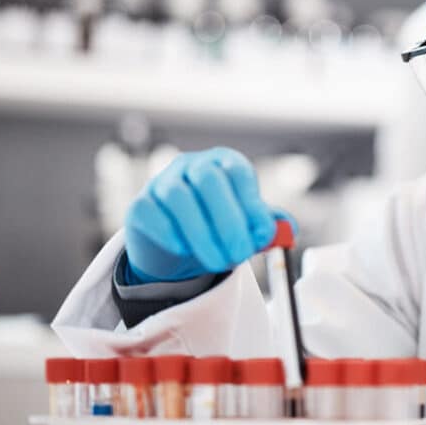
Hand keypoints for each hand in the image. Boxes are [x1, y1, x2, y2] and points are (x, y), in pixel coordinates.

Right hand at [124, 147, 292, 282]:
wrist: (176, 244)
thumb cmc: (218, 227)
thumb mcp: (245, 225)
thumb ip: (266, 226)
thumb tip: (285, 230)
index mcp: (223, 163)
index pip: (238, 172)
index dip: (251, 203)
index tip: (262, 235)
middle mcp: (192, 166)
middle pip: (209, 181)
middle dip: (227, 221)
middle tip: (240, 254)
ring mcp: (162, 182)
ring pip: (179, 198)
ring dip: (201, 233)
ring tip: (217, 262)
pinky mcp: (140, 205)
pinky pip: (150, 213)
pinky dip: (169, 233)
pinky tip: (184, 251)